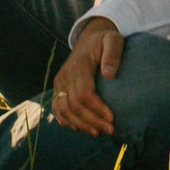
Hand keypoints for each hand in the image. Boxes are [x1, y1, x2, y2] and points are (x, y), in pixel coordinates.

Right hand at [49, 17, 122, 136]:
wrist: (90, 36)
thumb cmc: (105, 40)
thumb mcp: (113, 40)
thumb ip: (112, 54)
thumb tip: (109, 75)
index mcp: (79, 66)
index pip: (84, 94)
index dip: (97, 109)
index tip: (112, 118)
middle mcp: (65, 75)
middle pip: (74, 106)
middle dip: (92, 121)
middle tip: (110, 130)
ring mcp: (59, 82)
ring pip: (64, 110)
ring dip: (80, 124)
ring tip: (97, 132)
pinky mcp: (58, 87)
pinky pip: (57, 108)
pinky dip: (66, 120)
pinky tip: (79, 128)